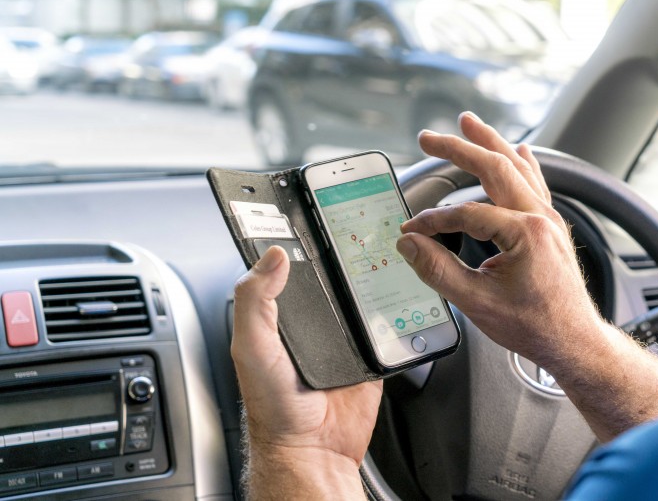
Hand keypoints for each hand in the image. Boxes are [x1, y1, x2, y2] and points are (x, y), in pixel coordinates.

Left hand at [231, 246, 382, 497]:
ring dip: (372, 278)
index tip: (308, 212)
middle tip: (356, 230)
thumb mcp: (252, 348)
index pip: (287, 266)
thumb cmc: (274, 407)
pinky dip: (396, 309)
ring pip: (361, 293)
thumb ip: (254, 301)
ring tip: (385, 254)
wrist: (314, 449)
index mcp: (279, 314)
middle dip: (343, 254)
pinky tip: (400, 292)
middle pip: (331, 274)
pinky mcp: (371, 350)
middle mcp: (311, 321)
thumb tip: (273, 256)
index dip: (295, 239)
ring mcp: (343, 334)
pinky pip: (388, 322)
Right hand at [396, 112, 604, 371]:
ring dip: (491, 143)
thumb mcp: (476, 303)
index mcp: (525, 232)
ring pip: (517, 168)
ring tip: (469, 123)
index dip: (434, 221)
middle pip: (495, 167)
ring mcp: (549, 219)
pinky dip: (522, 163)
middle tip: (430, 137)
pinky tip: (518, 150)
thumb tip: (409, 245)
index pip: (467, 214)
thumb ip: (437, 270)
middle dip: (460, 148)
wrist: (573, 341)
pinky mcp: (552, 226)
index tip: (412, 232)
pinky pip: (536, 182)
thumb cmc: (534, 326)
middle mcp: (540, 217)